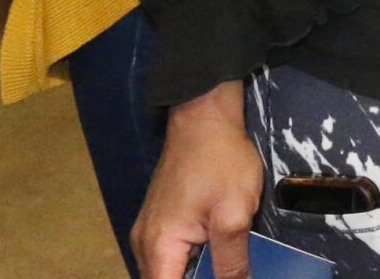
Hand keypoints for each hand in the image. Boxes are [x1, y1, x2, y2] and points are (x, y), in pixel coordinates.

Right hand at [135, 82, 262, 278]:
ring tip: (222, 267)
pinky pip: (169, 255)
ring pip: (167, 271)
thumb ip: (231, 260)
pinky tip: (213, 259)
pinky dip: (188, 263)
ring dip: (192, 275)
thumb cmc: (220, 160)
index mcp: (159, 246)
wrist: (204, 116)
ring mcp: (149, 230)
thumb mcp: (234, 213)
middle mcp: (145, 243)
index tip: (218, 278)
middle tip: (227, 272)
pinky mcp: (159, 220)